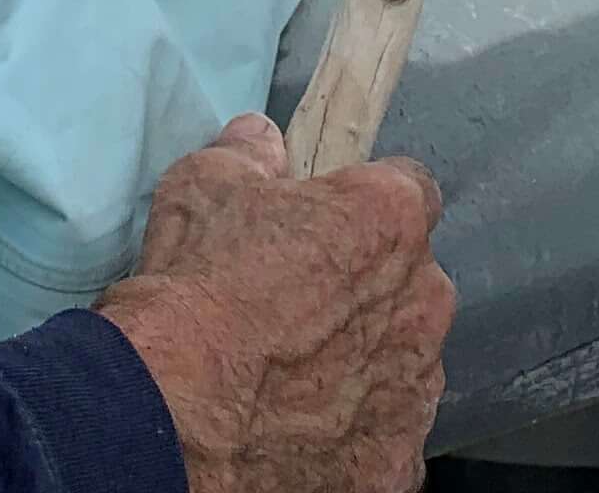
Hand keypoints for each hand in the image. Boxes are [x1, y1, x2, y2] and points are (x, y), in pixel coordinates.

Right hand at [94, 113, 451, 492]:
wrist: (176, 412)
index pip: (410, 191)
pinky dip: (352, 431)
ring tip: (293, 376)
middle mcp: (423, 302)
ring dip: (365, 362)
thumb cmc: (195, 289)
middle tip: (301, 303)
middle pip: (411, 283)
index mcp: (389, 222)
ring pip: (404, 363)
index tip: (329, 221)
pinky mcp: (396, 462)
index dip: (366, 204)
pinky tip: (298, 429)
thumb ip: (248, 154)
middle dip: (370, 288)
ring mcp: (415, 390)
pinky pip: (385, 436)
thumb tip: (261, 138)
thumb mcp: (203, 186)